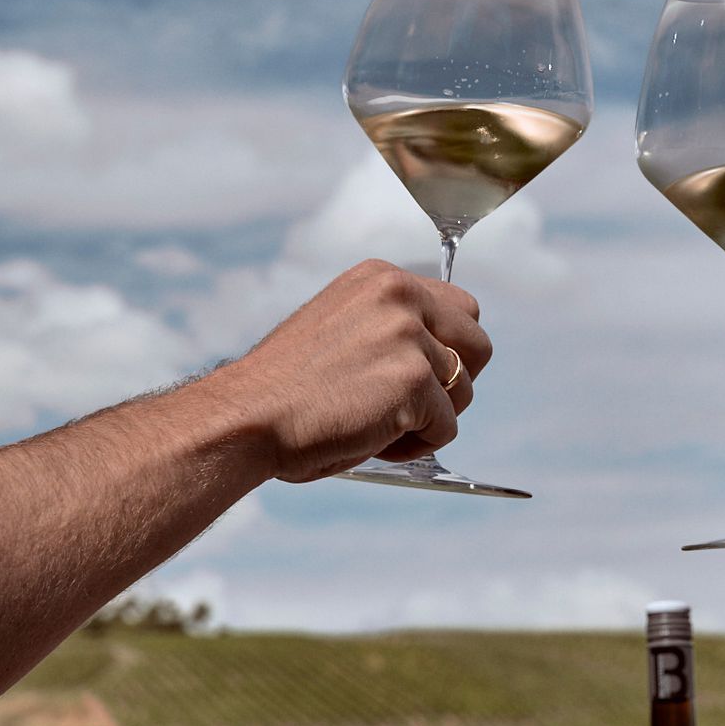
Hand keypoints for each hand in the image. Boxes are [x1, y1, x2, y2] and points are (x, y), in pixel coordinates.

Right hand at [220, 260, 492, 481]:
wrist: (246, 417)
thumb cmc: (283, 389)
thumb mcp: (342, 330)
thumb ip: (389, 330)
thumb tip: (443, 360)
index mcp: (381, 278)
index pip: (458, 307)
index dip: (446, 351)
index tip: (414, 376)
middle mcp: (400, 295)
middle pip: (478, 342)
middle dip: (457, 382)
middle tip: (413, 407)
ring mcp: (409, 336)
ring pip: (464, 391)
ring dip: (430, 419)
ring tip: (379, 427)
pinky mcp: (413, 380)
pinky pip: (446, 428)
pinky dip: (416, 446)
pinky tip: (373, 443)